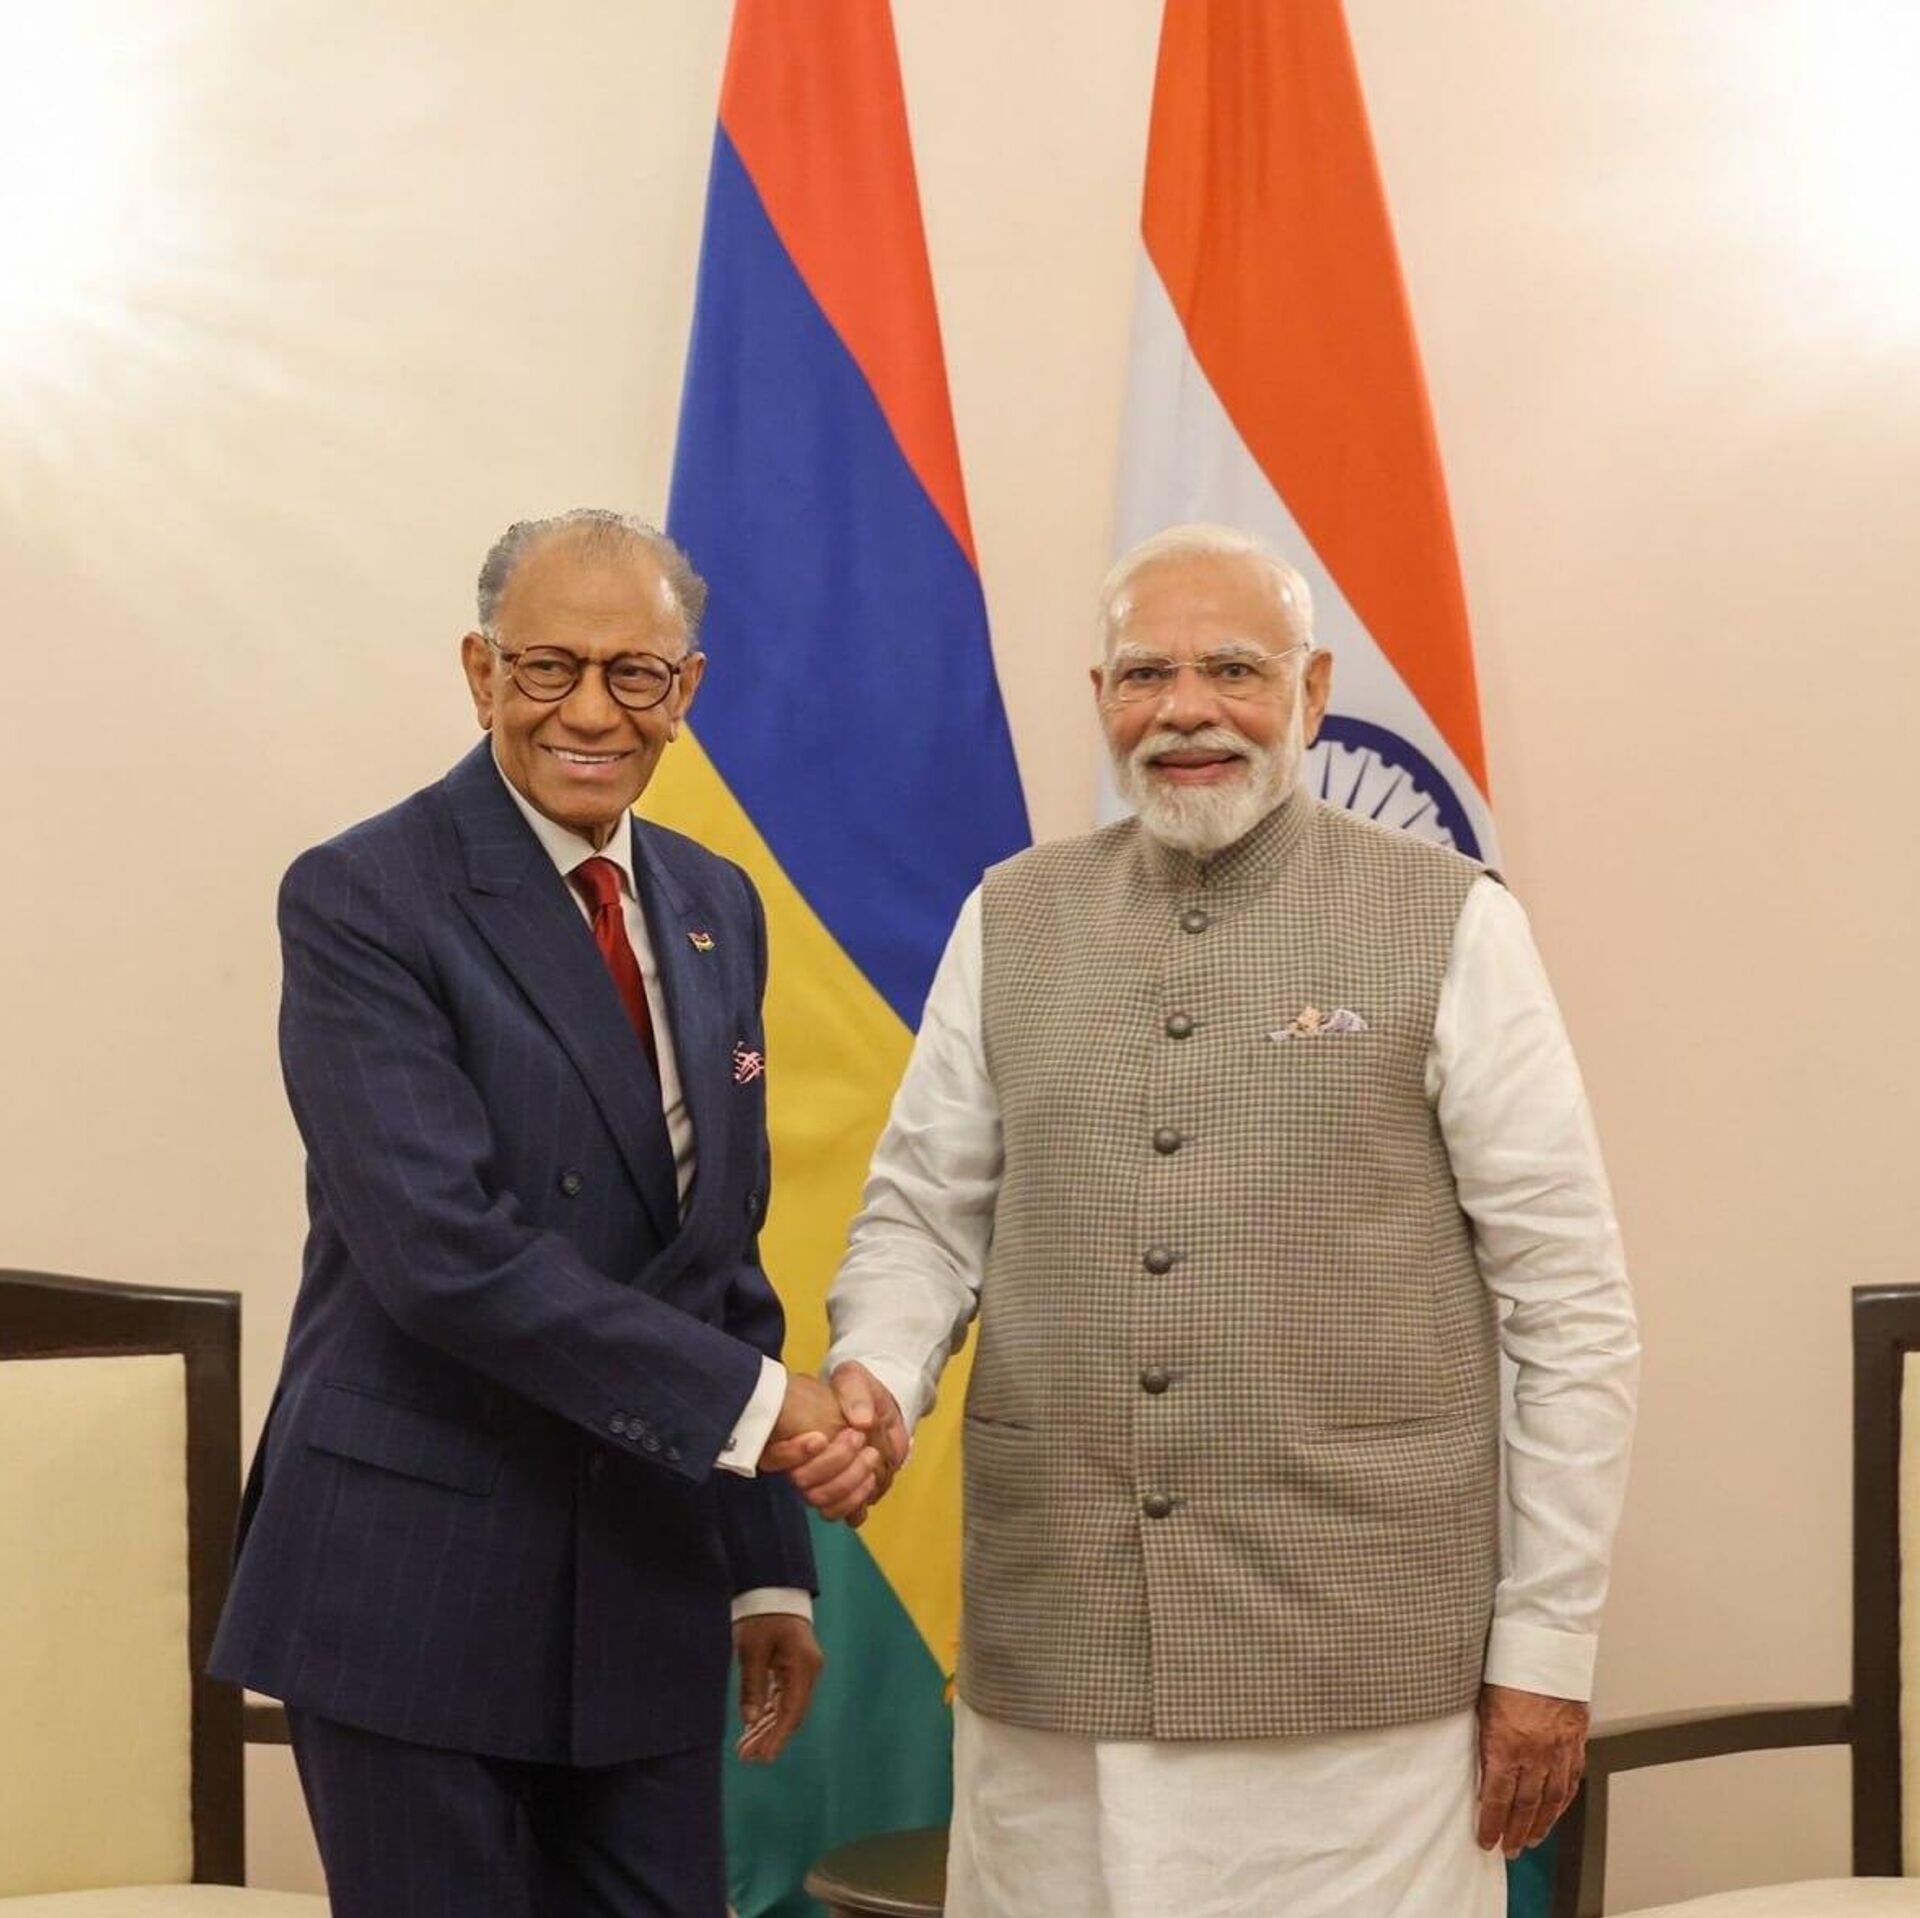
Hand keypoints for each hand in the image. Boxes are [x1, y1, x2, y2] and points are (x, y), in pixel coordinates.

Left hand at [733, 1614, 822, 1763]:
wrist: (771, 1587)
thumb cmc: (761, 1615)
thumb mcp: (751, 1649)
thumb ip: (752, 1686)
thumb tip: (751, 1720)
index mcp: (803, 1666)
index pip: (792, 1711)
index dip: (778, 1737)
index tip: (764, 1758)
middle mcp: (808, 1671)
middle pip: (791, 1713)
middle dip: (769, 1737)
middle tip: (746, 1756)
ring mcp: (802, 1669)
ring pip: (786, 1707)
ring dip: (768, 1727)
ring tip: (745, 1749)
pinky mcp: (793, 1666)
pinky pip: (783, 1696)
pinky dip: (769, 1712)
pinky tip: (753, 1727)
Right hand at [762, 1363, 907, 1524]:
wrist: (881, 1414)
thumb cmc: (859, 1396)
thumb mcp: (855, 1380)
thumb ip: (854, 1392)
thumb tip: (861, 1421)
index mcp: (791, 1434)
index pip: (772, 1456)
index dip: (792, 1454)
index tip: (820, 1437)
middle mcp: (800, 1464)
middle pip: (801, 1481)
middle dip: (833, 1462)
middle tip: (858, 1438)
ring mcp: (819, 1483)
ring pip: (819, 1500)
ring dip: (848, 1481)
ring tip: (871, 1455)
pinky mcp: (842, 1497)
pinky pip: (839, 1514)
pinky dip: (855, 1502)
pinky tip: (871, 1480)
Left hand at [1475, 1683, 1588, 1857]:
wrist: (1543, 1645)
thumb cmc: (1505, 1667)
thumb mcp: (1480, 1704)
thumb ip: (1482, 1739)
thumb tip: (1477, 1768)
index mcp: (1506, 1743)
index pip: (1497, 1797)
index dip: (1491, 1824)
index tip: (1486, 1841)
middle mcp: (1535, 1752)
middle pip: (1526, 1805)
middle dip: (1515, 1831)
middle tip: (1509, 1849)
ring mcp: (1559, 1748)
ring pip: (1552, 1799)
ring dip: (1541, 1824)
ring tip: (1530, 1839)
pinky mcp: (1575, 1740)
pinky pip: (1571, 1779)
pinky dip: (1563, 1801)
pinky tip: (1555, 1811)